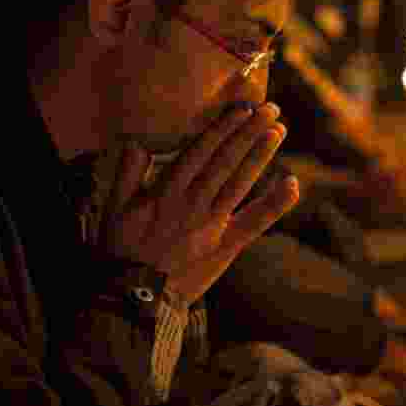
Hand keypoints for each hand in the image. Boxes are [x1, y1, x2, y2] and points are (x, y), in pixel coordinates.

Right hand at [99, 103, 298, 302]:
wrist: (133, 297)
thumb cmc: (120, 251)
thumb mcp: (113, 210)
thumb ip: (127, 174)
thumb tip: (137, 141)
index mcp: (166, 192)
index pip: (200, 151)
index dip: (223, 128)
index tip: (241, 108)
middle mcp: (192, 203)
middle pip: (225, 161)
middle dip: (249, 132)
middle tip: (271, 109)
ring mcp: (211, 224)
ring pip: (240, 182)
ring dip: (261, 155)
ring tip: (278, 131)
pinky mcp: (225, 244)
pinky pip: (254, 222)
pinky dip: (275, 204)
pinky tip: (292, 183)